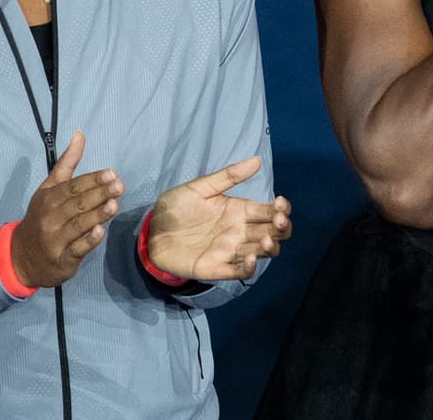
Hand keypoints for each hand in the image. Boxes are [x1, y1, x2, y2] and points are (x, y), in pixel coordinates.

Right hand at [12, 131, 122, 287]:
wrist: (21, 256)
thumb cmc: (42, 216)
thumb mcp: (49, 188)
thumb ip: (67, 163)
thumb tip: (80, 134)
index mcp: (49, 198)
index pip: (72, 187)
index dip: (92, 180)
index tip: (112, 173)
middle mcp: (50, 217)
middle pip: (77, 204)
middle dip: (98, 194)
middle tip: (119, 186)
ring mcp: (55, 239)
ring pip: (78, 225)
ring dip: (97, 214)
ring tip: (114, 204)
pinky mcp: (62, 259)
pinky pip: (77, 249)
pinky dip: (88, 241)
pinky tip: (100, 231)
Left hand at [148, 156, 292, 280]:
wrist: (151, 233)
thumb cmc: (175, 208)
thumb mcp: (199, 188)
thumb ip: (228, 176)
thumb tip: (257, 160)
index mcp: (238, 210)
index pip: (269, 210)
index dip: (281, 208)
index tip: (280, 203)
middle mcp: (240, 231)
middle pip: (273, 232)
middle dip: (282, 227)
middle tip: (277, 221)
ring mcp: (230, 250)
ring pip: (263, 252)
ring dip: (270, 247)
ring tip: (266, 240)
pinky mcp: (217, 268)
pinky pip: (240, 272)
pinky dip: (250, 268)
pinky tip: (250, 258)